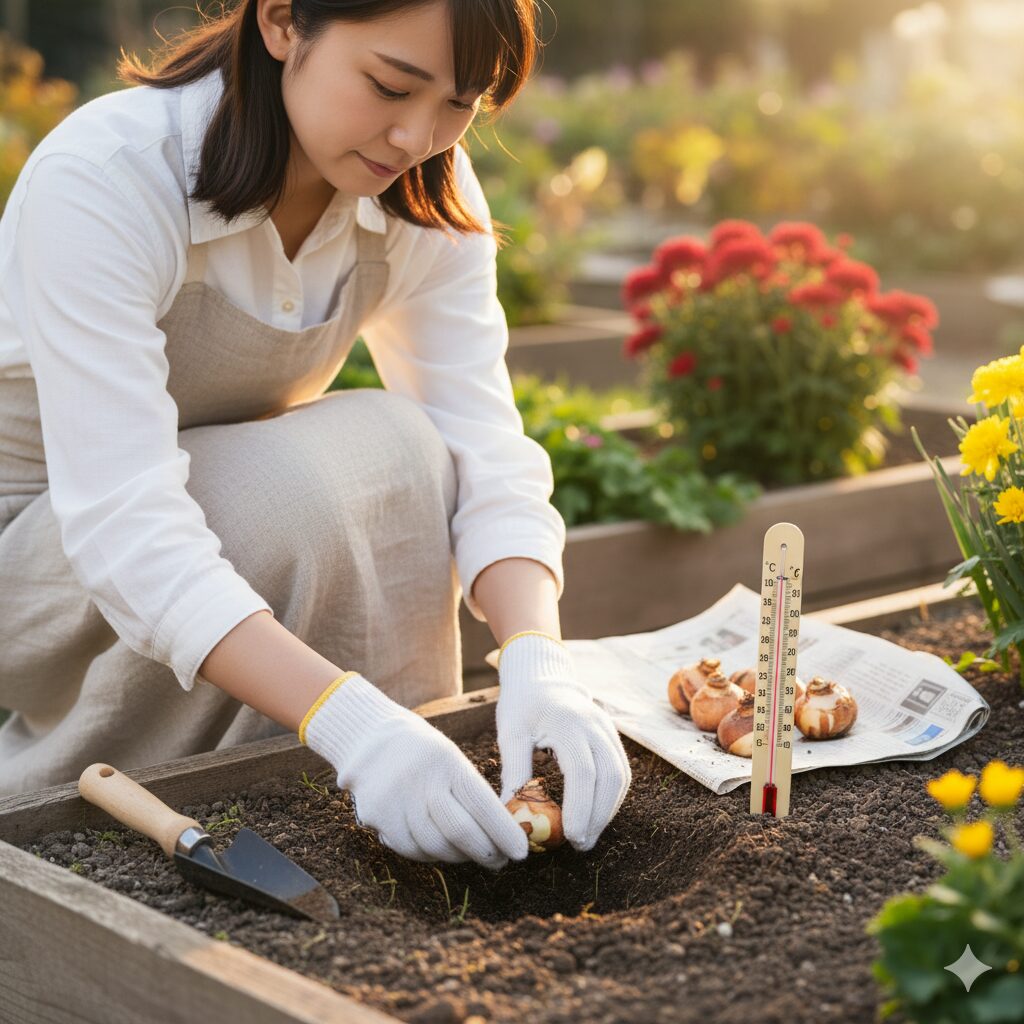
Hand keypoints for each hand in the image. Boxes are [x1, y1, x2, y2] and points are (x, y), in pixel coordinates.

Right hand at [301, 673, 527, 868]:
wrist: (371, 739)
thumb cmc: (425, 753)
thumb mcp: (451, 757)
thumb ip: (472, 792)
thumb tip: (503, 833)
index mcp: (446, 761)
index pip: (482, 804)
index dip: (504, 832)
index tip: (521, 852)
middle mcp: (421, 781)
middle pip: (460, 832)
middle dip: (486, 852)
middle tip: (500, 861)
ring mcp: (396, 801)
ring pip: (436, 847)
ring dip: (459, 856)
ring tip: (470, 853)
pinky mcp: (378, 817)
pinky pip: (412, 850)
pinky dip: (431, 854)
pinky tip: (440, 848)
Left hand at [496, 632, 630, 850]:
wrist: (541, 676)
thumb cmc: (522, 705)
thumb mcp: (511, 733)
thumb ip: (514, 770)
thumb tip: (510, 813)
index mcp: (567, 723)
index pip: (582, 771)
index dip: (580, 807)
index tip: (569, 836)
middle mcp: (594, 725)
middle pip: (609, 777)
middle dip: (598, 816)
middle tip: (580, 845)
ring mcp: (607, 729)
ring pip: (620, 776)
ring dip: (608, 810)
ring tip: (587, 835)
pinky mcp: (612, 735)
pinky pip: (621, 770)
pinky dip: (612, 796)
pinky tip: (597, 814)